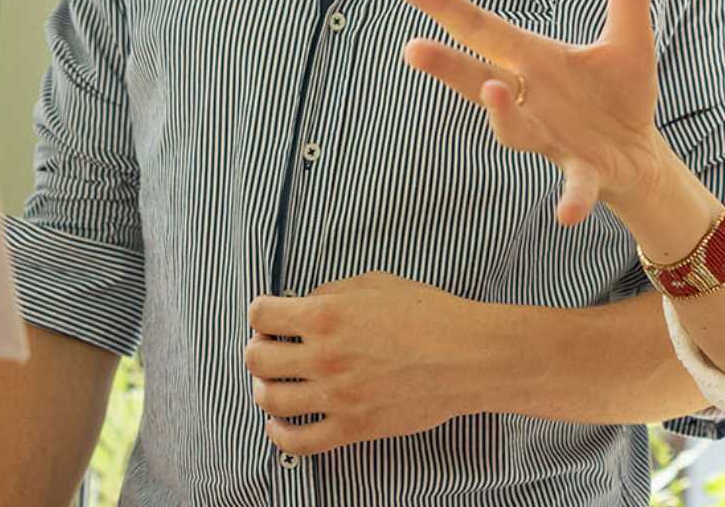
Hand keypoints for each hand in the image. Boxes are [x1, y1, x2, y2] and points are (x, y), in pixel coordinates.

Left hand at [244, 272, 490, 455]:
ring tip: (271, 385)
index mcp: (327, 314)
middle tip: (268, 350)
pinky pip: (298, 442)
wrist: (468, 357)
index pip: (261, 315)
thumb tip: (307, 302)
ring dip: (263, 390)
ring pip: (270, 400)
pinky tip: (280, 424)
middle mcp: (323, 355)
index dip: (259, 314)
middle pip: (257, 358)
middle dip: (257, 350)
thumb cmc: (431, 315)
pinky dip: (279, 435)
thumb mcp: (378, 283)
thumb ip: (334, 291)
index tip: (266, 318)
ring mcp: (336, 395)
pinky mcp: (352, 427)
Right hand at [392, 0, 677, 226]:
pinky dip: (569, 199)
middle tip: (410, 48)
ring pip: (515, 130)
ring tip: (492, 93)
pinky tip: (566, 215)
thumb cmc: (618, 95)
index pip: (483, 29)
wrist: (639, 155)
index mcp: (535, 62)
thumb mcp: (629, 34)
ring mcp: (552, 138)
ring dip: (502, 116)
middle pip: (478, 79)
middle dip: (446, 66)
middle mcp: (531, 100)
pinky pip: (573, 187)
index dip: (444, 7)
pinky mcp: (583, 172)